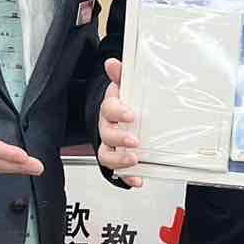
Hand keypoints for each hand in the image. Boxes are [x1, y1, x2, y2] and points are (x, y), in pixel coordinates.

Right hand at [97, 58, 142, 186]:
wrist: (116, 117)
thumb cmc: (121, 103)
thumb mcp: (123, 87)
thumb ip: (120, 75)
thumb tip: (113, 63)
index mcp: (109, 110)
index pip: (108, 109)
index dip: (117, 111)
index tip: (129, 113)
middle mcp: (107, 129)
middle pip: (106, 134)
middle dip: (119, 138)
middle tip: (133, 140)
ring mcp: (111, 145)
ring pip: (107, 155)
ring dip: (120, 159)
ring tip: (133, 160)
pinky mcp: (118, 160)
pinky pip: (118, 171)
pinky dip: (127, 177)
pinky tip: (137, 180)